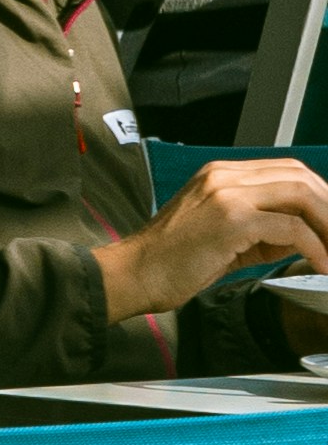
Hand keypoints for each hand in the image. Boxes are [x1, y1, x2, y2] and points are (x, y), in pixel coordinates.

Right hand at [107, 154, 327, 325]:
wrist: (134, 274)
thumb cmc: (171, 261)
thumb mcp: (222, 235)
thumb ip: (262, 230)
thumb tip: (303, 238)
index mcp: (221, 174)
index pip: (287, 171)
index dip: (319, 195)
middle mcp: (225, 175)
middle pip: (300, 176)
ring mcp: (228, 194)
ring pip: (301, 195)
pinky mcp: (232, 219)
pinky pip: (291, 229)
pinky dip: (314, 249)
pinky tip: (320, 267)